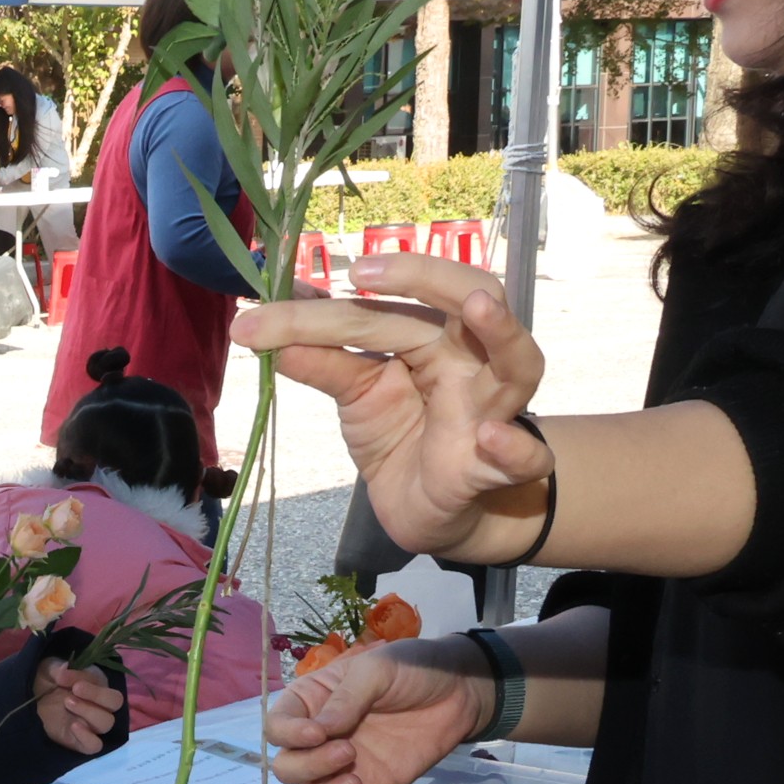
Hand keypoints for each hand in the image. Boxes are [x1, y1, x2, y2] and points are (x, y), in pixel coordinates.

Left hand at [29, 656, 119, 757]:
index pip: (108, 685)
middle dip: (95, 694)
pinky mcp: (79, 741)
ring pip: (106, 723)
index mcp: (99, 685)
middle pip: (115, 704)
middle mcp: (100, 706)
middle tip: (73, 691)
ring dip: (88, 711)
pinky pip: (94, 745)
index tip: (65, 677)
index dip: (92, 683)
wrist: (30, 700)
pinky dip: (87, 737)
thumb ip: (57, 668)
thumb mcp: (48, 669)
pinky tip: (73, 726)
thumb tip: (63, 670)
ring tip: (67, 703)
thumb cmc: (45, 681)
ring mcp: (91, 725)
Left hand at [231, 252, 550, 558]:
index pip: (400, 298)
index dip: (341, 296)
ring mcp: (493, 411)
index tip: (285, 290)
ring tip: (476, 306)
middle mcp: (473, 360)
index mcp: (437, 334)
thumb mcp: (353, 392)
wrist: (422, 508)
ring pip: (521, 361)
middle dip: (426, 278)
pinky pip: (527, 457)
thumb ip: (318, 359)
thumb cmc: (399, 433)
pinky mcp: (496, 468)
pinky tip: (493, 437)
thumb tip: (257, 323)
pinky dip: (517, 448)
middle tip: (363, 275)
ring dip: (502, 331)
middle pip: (473, 299)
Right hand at [265, 640, 493, 783]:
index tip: (319, 734)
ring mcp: (339, 771)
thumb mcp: (376, 669)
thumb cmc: (411, 669)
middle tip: (349, 752)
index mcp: (311, 703)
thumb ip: (346, 699)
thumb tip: (319, 732)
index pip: (275, 727)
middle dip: (310, 767)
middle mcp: (317, 741)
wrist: (459, 694)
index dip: (288, 736)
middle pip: (285, 768)